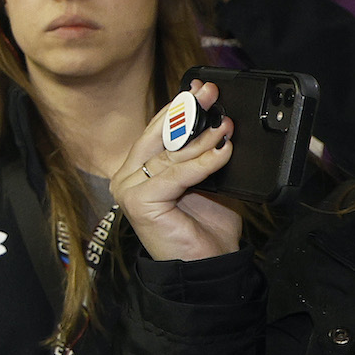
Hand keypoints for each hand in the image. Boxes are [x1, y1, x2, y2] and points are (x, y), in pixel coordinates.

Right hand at [110, 79, 242, 261]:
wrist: (207, 266)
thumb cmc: (205, 227)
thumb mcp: (207, 181)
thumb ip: (203, 156)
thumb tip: (219, 124)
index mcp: (139, 169)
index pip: (156, 131)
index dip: (177, 108)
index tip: (198, 88)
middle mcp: (128, 177)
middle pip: (156, 136)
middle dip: (185, 111)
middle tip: (208, 93)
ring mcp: (130, 189)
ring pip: (169, 155)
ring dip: (202, 139)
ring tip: (226, 126)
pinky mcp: (140, 202)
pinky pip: (175, 174)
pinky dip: (202, 162)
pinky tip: (223, 152)